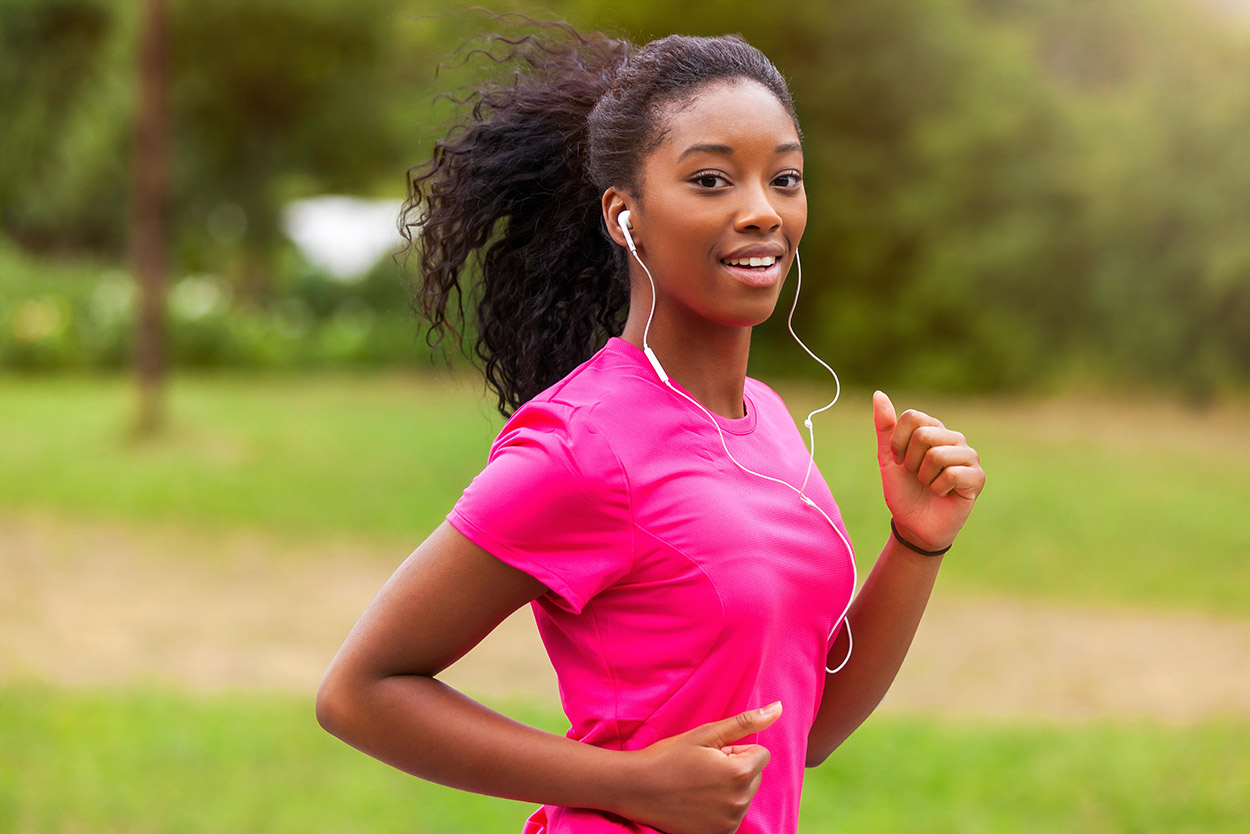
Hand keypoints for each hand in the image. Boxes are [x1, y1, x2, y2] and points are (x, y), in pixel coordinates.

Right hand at [618, 702, 782, 833]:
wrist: (635, 788)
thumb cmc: (669, 757)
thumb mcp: (706, 734)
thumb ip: (745, 722)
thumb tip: (779, 708)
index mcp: (739, 773)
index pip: (761, 754)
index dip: (736, 750)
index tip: (712, 753)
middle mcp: (739, 802)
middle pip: (754, 776)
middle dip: (735, 768)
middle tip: (702, 768)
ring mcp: (729, 822)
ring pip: (743, 795)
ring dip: (728, 788)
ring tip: (697, 784)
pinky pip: (732, 815)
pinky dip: (720, 807)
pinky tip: (697, 802)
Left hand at [873, 391, 984, 552]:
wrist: (914, 525)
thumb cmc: (903, 491)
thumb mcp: (888, 458)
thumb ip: (885, 427)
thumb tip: (878, 394)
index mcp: (934, 429)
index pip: (912, 417)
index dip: (898, 442)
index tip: (900, 461)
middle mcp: (954, 438)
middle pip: (923, 435)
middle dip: (911, 462)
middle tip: (917, 476)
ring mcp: (969, 456)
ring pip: (936, 455)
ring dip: (924, 477)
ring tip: (930, 485)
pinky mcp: (977, 477)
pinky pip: (951, 474)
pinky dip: (938, 489)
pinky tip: (943, 494)